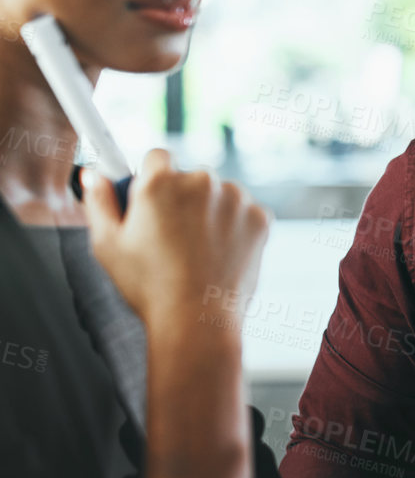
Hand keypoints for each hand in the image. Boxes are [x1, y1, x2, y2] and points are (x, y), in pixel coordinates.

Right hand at [82, 148, 269, 332]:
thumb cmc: (148, 286)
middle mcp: (202, 181)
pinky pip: (244, 214)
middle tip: (171, 238)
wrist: (197, 320)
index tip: (150, 202)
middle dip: (181, 199)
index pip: (157, 157)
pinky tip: (220, 255)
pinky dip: (235, 229)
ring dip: (210, 213)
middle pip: (190, 178)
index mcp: (161, 182)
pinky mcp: (260, 217)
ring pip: (220, 195)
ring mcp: (236, 198)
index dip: (150, 179)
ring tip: (196, 252)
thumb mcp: (107, 245)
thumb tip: (92, 174)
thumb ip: (98, 202)